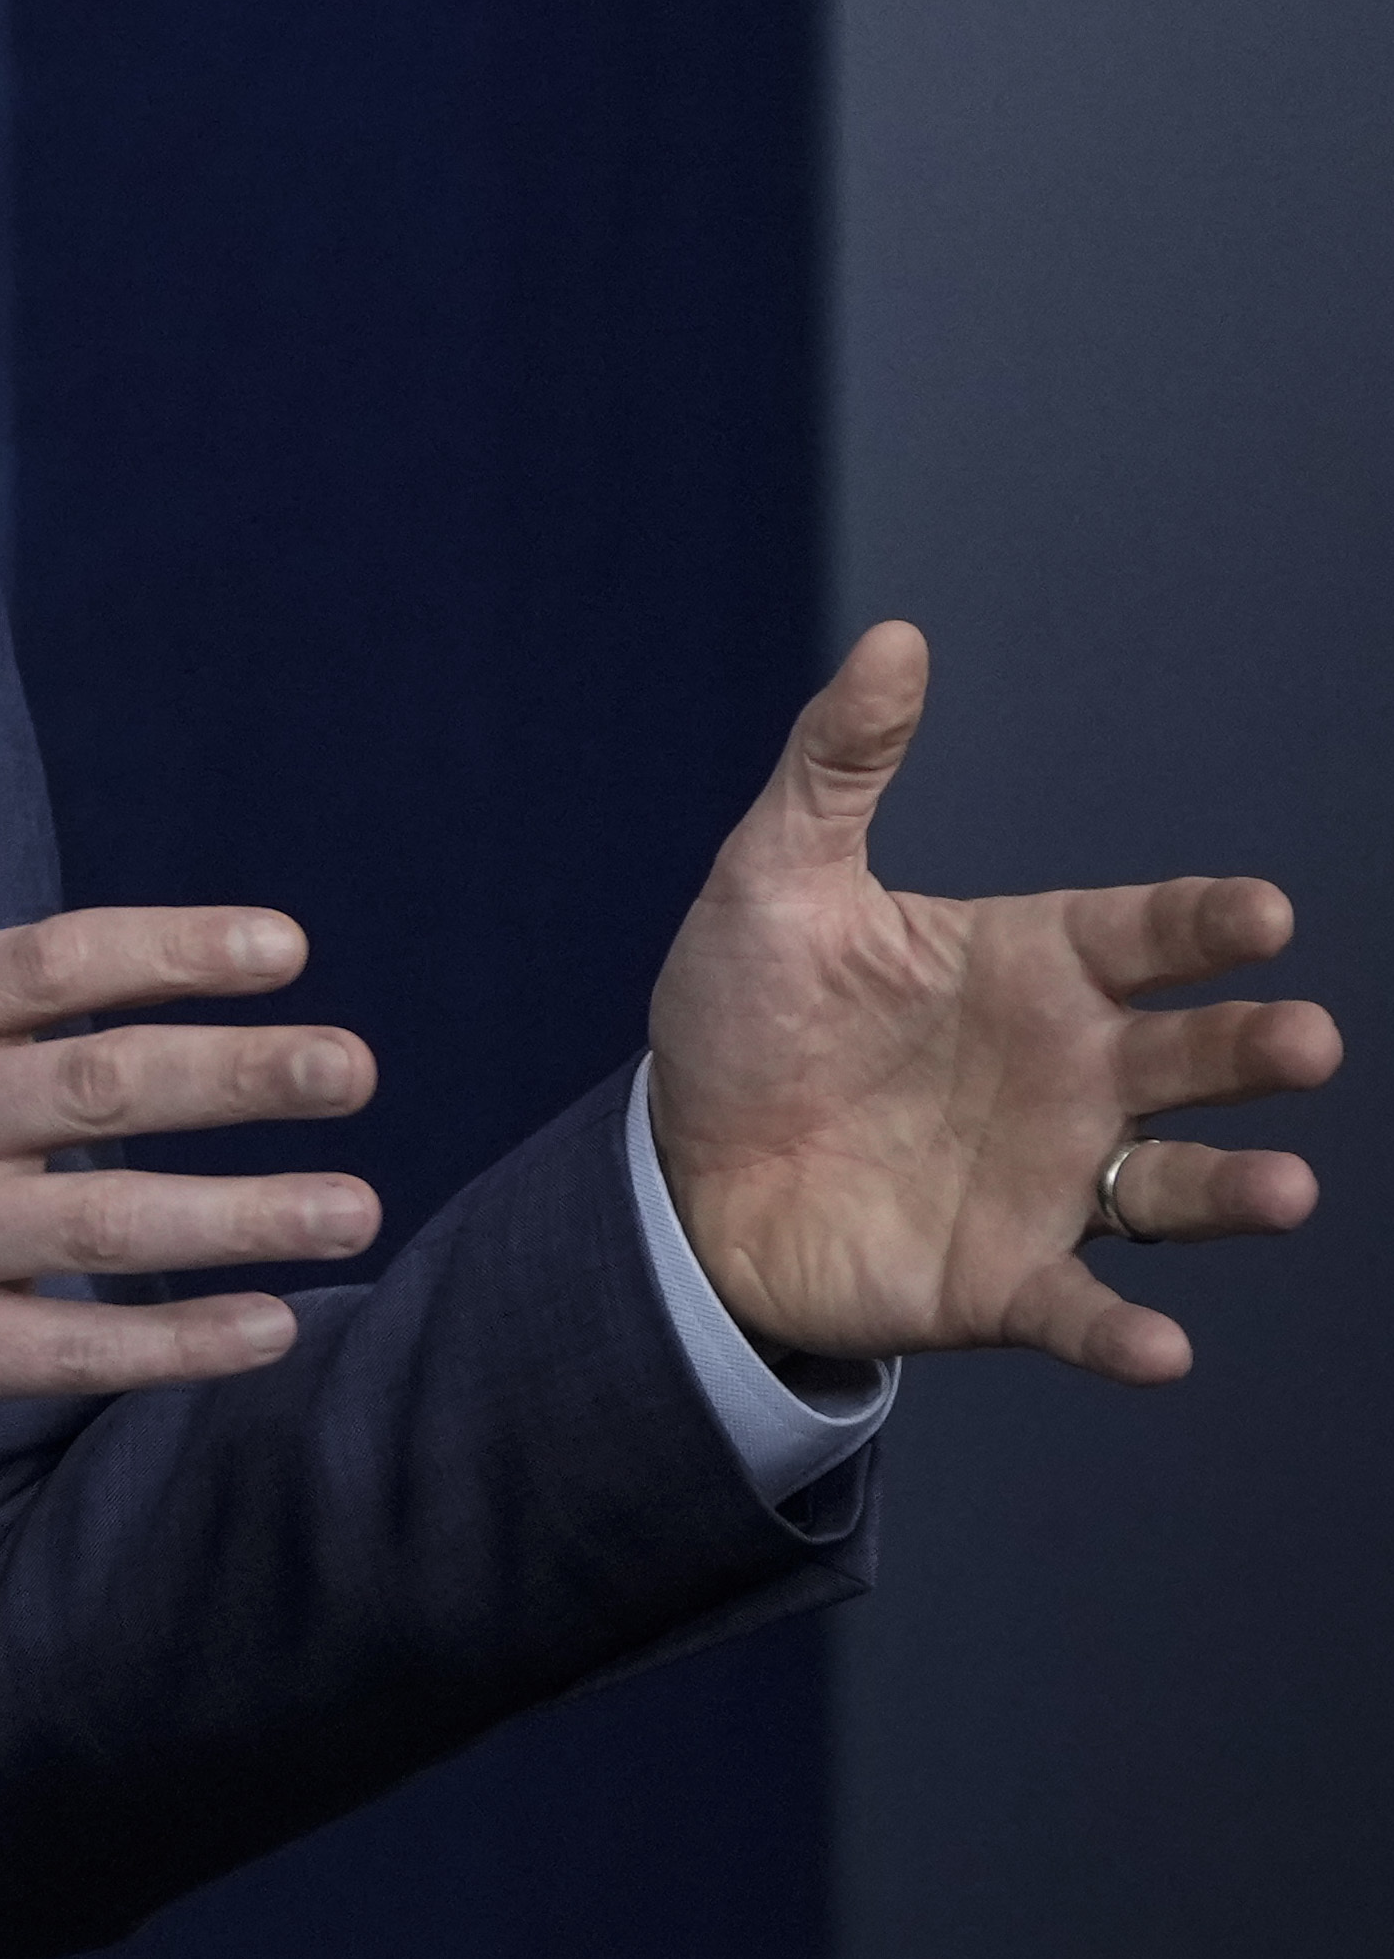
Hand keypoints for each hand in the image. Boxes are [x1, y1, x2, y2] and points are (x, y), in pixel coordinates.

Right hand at [0, 755, 384, 1476]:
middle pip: (93, 1086)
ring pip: (99, 1225)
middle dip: (235, 1073)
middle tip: (353, 1066)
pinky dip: (175, 1344)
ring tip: (356, 1207)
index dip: (168, 949)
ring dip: (239, 1216)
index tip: (283, 944)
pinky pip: (68, 1349)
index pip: (45, 964)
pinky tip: (272, 1326)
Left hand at [649, 622, 1334, 1382]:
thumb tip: (895, 638)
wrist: (680, 1164)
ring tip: (1288, 1189)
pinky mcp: (1002, 1280)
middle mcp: (1068, 1073)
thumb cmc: (748, 1014)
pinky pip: (1081, 1309)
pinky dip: (1122, 1335)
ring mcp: (1049, 1181)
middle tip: (1306, 1041)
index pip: (1143, 936)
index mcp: (1028, 967)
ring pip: (1174, 1187)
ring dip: (1235, 1192)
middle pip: (1190, 1057)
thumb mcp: (774, 877)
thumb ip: (837, 764)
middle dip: (1253, 1051)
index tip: (1260, 914)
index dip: (1204, 924)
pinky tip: (1163, 1348)